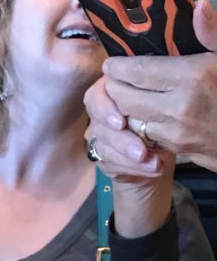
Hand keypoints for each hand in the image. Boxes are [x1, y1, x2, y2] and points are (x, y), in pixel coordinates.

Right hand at [84, 77, 175, 236]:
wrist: (162, 148)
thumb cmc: (165, 117)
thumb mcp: (163, 102)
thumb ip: (151, 96)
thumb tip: (148, 96)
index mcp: (111, 91)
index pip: (95, 95)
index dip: (105, 109)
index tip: (121, 122)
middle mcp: (101, 114)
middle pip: (98, 125)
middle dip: (121, 140)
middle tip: (141, 152)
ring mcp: (99, 138)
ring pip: (103, 147)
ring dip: (129, 157)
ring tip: (154, 164)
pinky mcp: (103, 159)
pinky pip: (110, 165)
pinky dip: (133, 169)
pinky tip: (153, 169)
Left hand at [98, 0, 216, 171]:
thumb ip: (212, 32)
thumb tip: (198, 6)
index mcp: (193, 77)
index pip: (138, 71)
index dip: (118, 67)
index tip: (111, 63)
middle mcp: (179, 106)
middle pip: (125, 98)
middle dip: (114, 87)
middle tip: (113, 78)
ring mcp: (176, 132)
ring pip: (130, 120)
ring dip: (124, 108)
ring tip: (125, 94)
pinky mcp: (176, 149)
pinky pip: (145, 136)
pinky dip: (139, 124)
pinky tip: (144, 113)